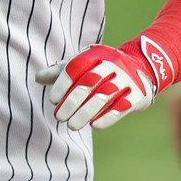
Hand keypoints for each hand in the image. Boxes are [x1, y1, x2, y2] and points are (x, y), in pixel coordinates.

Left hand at [36, 44, 155, 129]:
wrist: (141, 68)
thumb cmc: (103, 68)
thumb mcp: (83, 64)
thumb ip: (61, 71)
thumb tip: (38, 78)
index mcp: (96, 54)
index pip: (76, 67)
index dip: (62, 84)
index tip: (53, 100)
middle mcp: (112, 64)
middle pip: (89, 83)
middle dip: (71, 102)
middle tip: (59, 117)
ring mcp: (126, 79)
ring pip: (103, 97)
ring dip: (85, 113)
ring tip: (72, 125)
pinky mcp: (138, 94)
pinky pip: (121, 107)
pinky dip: (107, 117)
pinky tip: (94, 125)